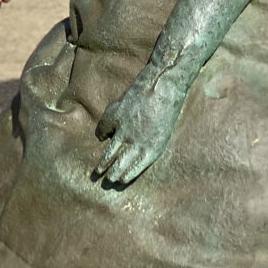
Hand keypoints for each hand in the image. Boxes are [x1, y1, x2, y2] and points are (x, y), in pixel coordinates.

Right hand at [93, 68, 185, 185]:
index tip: (119, 181)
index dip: (126, 175)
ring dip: (103, 162)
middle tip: (106, 182)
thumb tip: (133, 147)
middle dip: (112, 174)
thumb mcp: (163, 131)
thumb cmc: (169, 108)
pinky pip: (105, 128)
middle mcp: (137, 143)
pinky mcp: (116, 116)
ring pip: (111, 151)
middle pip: (120, 163)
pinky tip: (102, 136)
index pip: (135, 168)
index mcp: (152, 149)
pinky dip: (102, 133)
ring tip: (98, 171)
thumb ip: (148, 142)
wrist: (164, 85)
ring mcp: (125, 130)